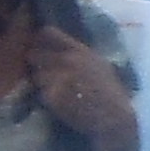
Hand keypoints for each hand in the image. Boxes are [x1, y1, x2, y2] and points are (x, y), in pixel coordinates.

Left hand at [27, 24, 138, 146]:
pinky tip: (59, 102)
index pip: (48, 33)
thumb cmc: (110, 91)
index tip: (37, 44)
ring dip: (41, 82)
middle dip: (36, 63)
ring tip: (55, 89)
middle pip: (35, 54)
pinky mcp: (52, 96)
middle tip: (41, 71)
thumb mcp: (98, 64)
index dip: (39, 39)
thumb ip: (78, 54)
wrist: (114, 116)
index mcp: (79, 50)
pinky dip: (46, 97)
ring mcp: (59, 78)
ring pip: (36, 75)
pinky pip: (41, 93)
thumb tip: (58, 49)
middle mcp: (67, 60)